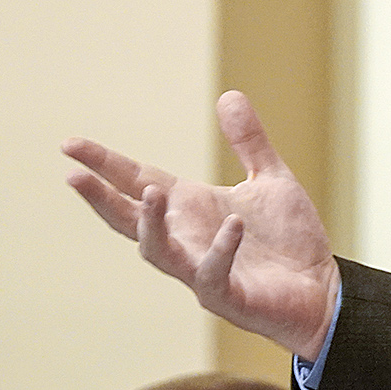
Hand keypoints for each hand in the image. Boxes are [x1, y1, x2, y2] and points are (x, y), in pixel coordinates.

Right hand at [64, 90, 339, 359]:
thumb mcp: (272, 179)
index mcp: (191, 209)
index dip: (104, 164)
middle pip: (129, 218)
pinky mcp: (227, 295)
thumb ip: (249, 141)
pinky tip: (233, 224)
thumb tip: (229, 95)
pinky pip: (212, 273)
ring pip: (158, 251)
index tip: (68, 145)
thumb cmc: (289, 239)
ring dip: (151, 225)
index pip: (137, 181)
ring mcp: (200, 270)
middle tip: (74, 174)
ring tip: (151, 193)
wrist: (322, 289)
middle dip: (100, 198)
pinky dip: (220, 250)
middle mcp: (186, 238)